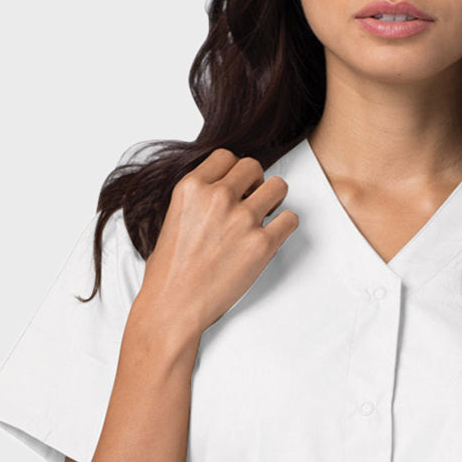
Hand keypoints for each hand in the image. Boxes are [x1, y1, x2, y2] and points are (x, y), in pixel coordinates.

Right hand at [138, 148, 298, 346]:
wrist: (174, 305)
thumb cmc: (171, 271)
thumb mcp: (174, 216)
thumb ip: (200, 196)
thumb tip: (226, 188)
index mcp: (192, 187)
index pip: (226, 156)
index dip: (234, 171)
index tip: (236, 185)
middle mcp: (218, 198)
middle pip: (253, 166)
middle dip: (255, 182)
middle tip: (251, 201)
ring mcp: (242, 219)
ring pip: (278, 186)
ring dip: (274, 199)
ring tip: (263, 217)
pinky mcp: (262, 244)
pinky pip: (290, 219)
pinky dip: (285, 226)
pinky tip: (271, 236)